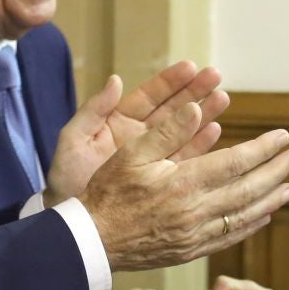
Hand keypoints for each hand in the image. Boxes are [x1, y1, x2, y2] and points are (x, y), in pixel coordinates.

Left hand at [44, 61, 228, 204]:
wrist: (74, 222)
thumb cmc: (66, 180)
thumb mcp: (73, 142)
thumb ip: (92, 111)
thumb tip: (115, 80)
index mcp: (118, 122)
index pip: (148, 97)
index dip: (169, 82)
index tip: (190, 66)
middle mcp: (139, 137)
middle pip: (171, 109)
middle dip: (194, 91)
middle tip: (216, 76)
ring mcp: (152, 158)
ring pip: (182, 130)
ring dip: (202, 114)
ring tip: (223, 98)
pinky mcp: (161, 178)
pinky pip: (184, 158)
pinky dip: (200, 144)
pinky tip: (216, 131)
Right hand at [81, 98, 288, 271]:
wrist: (92, 242)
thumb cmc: (108, 192)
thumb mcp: (132, 153)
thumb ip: (167, 131)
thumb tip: (196, 108)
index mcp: (184, 184)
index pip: (236, 163)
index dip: (263, 149)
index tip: (283, 137)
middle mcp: (196, 212)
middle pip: (248, 191)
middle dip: (275, 173)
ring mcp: (195, 235)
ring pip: (244, 217)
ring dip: (270, 201)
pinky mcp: (190, 251)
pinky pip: (229, 238)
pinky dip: (250, 226)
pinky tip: (262, 216)